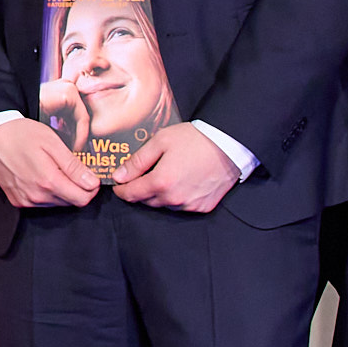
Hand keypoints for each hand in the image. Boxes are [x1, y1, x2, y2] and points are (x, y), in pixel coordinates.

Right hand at [0, 117, 99, 210]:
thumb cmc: (22, 135)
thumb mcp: (52, 143)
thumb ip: (73, 166)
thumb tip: (92, 183)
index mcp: (49, 181)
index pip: (82, 199)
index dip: (91, 188)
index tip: (89, 176)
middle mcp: (37, 196)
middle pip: (71, 202)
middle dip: (77, 188)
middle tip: (71, 168)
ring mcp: (26, 201)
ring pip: (57, 203)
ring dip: (62, 190)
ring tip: (53, 168)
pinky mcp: (18, 201)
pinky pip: (42, 202)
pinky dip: (47, 192)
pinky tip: (40, 174)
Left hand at [106, 120, 238, 213]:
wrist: (229, 144)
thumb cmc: (194, 139)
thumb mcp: (160, 142)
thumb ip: (137, 161)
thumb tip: (119, 176)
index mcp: (160, 182)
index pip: (131, 194)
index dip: (121, 190)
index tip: (118, 184)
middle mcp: (173, 199)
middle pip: (146, 201)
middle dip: (140, 189)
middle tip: (143, 174)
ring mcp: (189, 205)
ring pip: (164, 205)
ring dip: (159, 194)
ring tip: (166, 174)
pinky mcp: (203, 207)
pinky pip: (182, 206)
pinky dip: (177, 197)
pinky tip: (182, 181)